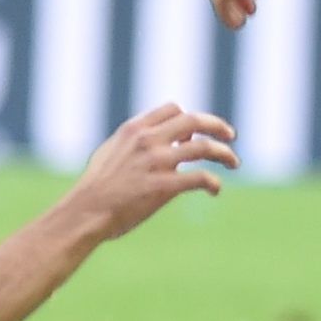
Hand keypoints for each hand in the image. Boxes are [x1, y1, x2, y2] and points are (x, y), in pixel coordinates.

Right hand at [64, 100, 237, 238]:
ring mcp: (158, 162)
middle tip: (230, 135)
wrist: (87, 211)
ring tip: (234, 162)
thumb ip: (133, 141)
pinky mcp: (164, 186)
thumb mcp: (111, 151)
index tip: (196, 131)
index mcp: (135, 129)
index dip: (189, 118)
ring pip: (204, 147)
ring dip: (224, 153)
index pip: (173, 109)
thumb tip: (149, 137)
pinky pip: (200, 178)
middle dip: (217, 125)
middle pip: (194, 121)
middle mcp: (149, 140)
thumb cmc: (96, 187)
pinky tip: (215, 189)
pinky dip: (213, 182)